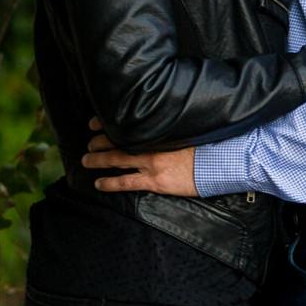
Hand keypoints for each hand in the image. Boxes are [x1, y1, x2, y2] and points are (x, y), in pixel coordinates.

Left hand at [81, 117, 198, 196]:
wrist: (219, 161)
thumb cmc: (206, 142)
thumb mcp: (184, 127)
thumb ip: (166, 126)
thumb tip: (156, 121)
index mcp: (156, 129)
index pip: (124, 123)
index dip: (106, 122)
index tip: (94, 122)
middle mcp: (149, 143)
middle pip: (115, 140)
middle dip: (98, 141)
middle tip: (89, 141)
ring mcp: (150, 162)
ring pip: (115, 159)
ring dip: (97, 159)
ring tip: (85, 160)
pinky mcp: (155, 181)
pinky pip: (126, 182)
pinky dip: (110, 183)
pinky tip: (99, 184)